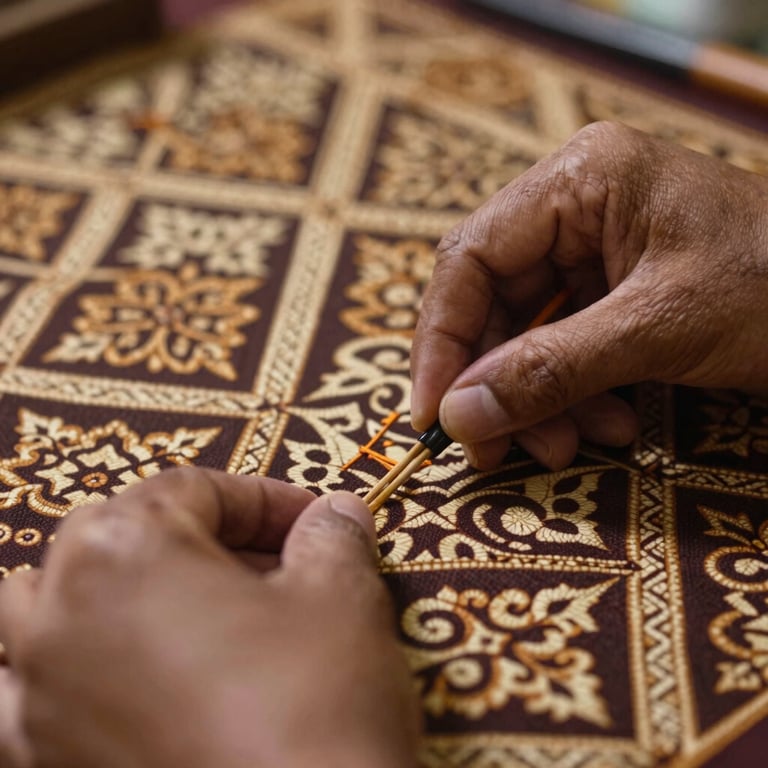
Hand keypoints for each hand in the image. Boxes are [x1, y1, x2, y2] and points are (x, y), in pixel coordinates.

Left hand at [0, 468, 419, 767]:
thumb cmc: (317, 707)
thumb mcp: (342, 599)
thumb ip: (331, 537)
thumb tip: (336, 512)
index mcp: (123, 552)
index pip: (192, 491)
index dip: (262, 499)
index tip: (310, 521)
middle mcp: (57, 619)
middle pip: (108, 538)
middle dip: (190, 539)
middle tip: (265, 566)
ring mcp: (35, 703)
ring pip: (31, 616)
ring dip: (93, 599)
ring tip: (167, 615)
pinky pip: (21, 709)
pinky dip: (58, 685)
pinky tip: (117, 693)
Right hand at [411, 121, 767, 469]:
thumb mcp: (658, 330)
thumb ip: (550, 371)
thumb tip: (457, 415)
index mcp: (578, 181)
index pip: (470, 258)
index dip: (442, 340)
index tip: (433, 413)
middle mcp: (574, 206)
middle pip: (493, 302)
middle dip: (497, 383)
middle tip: (497, 450)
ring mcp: (592, 247)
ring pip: (524, 333)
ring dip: (538, 399)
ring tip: (569, 445)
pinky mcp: (611, 287)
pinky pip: (562, 346)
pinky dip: (572, 394)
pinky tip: (605, 423)